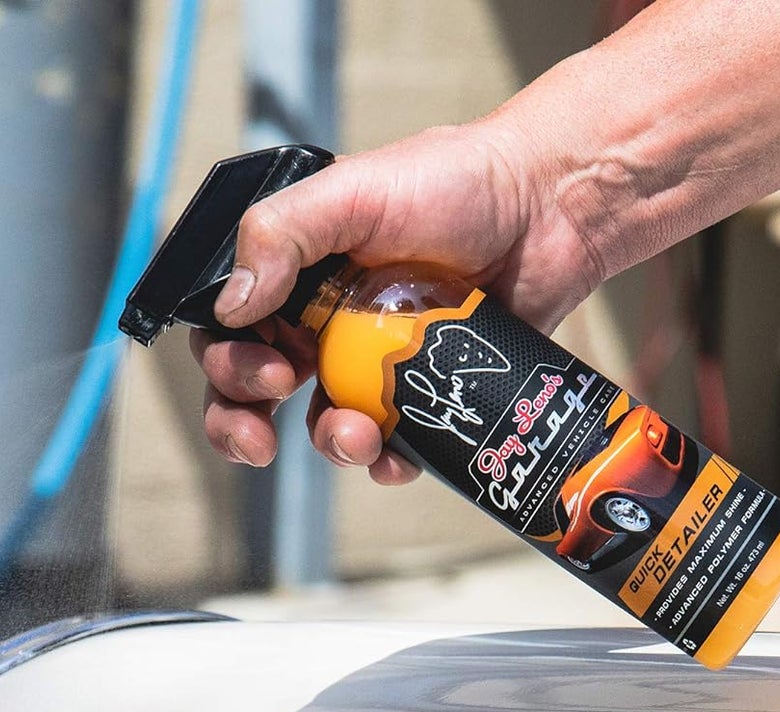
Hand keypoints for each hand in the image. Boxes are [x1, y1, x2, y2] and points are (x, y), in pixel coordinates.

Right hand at [192, 116, 601, 484]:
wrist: (550, 207)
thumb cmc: (456, 182)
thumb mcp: (352, 192)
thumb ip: (282, 235)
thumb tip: (231, 306)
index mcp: (298, 275)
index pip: (230, 331)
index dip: (228, 366)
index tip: (266, 373)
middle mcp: (328, 323)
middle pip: (257, 392)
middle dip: (242, 423)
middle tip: (260, 438)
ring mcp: (378, 364)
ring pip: (327, 427)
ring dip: (329, 444)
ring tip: (358, 436)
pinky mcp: (430, 395)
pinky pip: (397, 447)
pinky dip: (390, 462)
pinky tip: (396, 457)